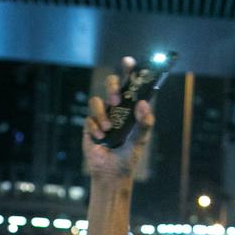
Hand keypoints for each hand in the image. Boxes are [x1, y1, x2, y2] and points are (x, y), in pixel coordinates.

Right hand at [83, 59, 155, 180]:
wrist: (112, 173)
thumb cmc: (128, 156)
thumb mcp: (141, 140)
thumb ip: (145, 123)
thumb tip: (143, 104)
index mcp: (130, 108)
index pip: (130, 84)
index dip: (129, 70)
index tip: (129, 61)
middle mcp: (116, 108)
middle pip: (111, 84)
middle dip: (112, 87)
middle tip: (116, 99)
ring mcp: (102, 115)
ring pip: (96, 101)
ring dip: (102, 114)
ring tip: (108, 130)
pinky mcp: (90, 125)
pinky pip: (89, 118)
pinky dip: (96, 128)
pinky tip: (101, 139)